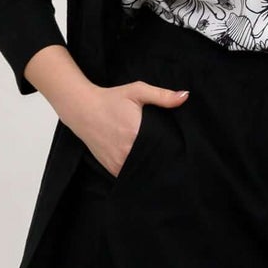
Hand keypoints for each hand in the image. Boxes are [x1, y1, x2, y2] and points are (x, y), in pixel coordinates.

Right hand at [64, 79, 188, 176]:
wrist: (82, 109)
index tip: (180, 150)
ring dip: (150, 169)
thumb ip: (162, 96)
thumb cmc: (111, 99)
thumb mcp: (137, 91)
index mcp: (137, 134)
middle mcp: (127, 152)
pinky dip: (137, 172)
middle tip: (175, 159)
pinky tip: (144, 164)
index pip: (163, 150)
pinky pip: (130, 175)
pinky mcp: (111, 168)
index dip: (173, 151)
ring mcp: (118, 162)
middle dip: (163, 161)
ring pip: (142, 172)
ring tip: (160, 163)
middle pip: (154, 163)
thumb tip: (185, 96)